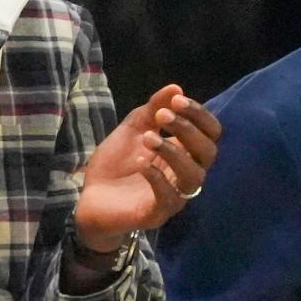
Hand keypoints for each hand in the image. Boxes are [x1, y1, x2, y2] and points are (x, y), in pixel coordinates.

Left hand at [74, 84, 221, 251]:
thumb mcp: (133, 129)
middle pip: (208, 152)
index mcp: (184, 152)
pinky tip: (141, 163)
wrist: (90, 197)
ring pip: (193, 175)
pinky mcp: (156, 213)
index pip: (211, 133)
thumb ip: (152, 110)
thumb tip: (176, 87)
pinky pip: (169, 198)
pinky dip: (157, 177)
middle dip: (188, 129)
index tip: (177, 100)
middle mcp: (185, 174)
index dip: (199, 115)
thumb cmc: (116, 164)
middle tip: (162, 116)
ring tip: (148, 138)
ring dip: (173, 152)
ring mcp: (174, 196)